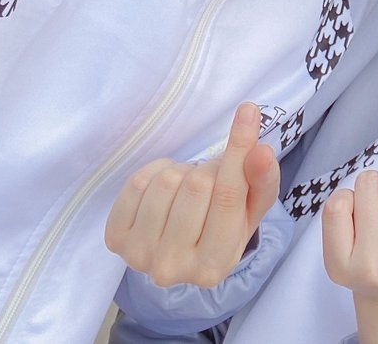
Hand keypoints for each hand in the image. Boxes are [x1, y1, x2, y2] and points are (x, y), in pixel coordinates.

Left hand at [104, 102, 278, 287]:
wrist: (183, 251)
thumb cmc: (224, 224)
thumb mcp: (252, 208)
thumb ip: (262, 180)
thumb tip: (261, 151)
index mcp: (216, 264)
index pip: (229, 196)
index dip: (239, 149)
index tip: (248, 110)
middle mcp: (175, 267)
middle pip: (198, 185)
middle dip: (210, 169)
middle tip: (212, 179)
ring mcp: (140, 255)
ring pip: (167, 180)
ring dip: (183, 172)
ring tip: (189, 189)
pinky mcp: (116, 238)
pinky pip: (139, 181)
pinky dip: (157, 172)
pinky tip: (166, 190)